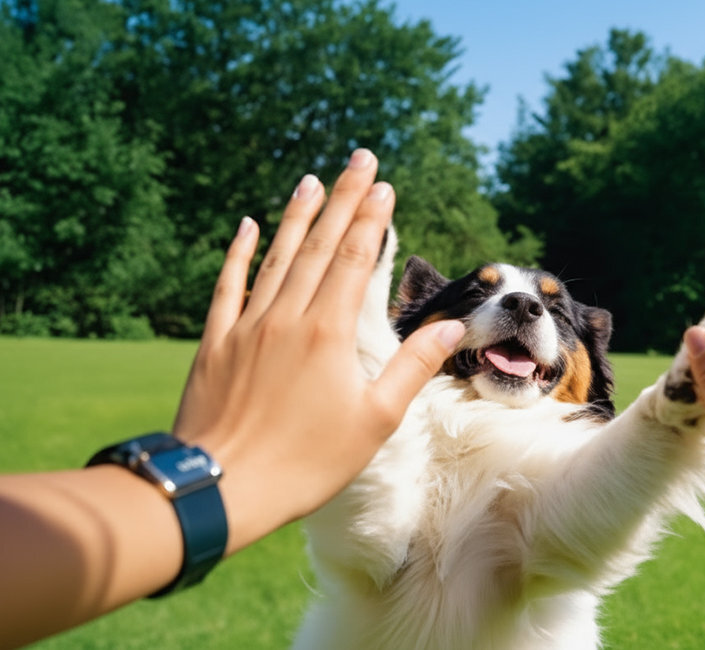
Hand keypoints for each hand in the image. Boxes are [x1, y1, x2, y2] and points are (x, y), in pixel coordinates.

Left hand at [171, 149, 464, 551]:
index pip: (355, 258)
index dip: (371, 218)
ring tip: (310, 178)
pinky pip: (228, 286)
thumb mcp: (375, 420)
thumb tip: (448, 327)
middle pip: (319, 244)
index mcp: (329, 332)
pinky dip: (239, 253)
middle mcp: (287, 316)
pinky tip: (246, 225)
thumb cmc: (307, 461)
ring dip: (296, 215)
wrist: (223, 487)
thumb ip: (412, 367)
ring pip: (276, 257)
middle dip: (342, 198)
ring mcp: (247, 326)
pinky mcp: (216, 343)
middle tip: (358, 158)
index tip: (384, 184)